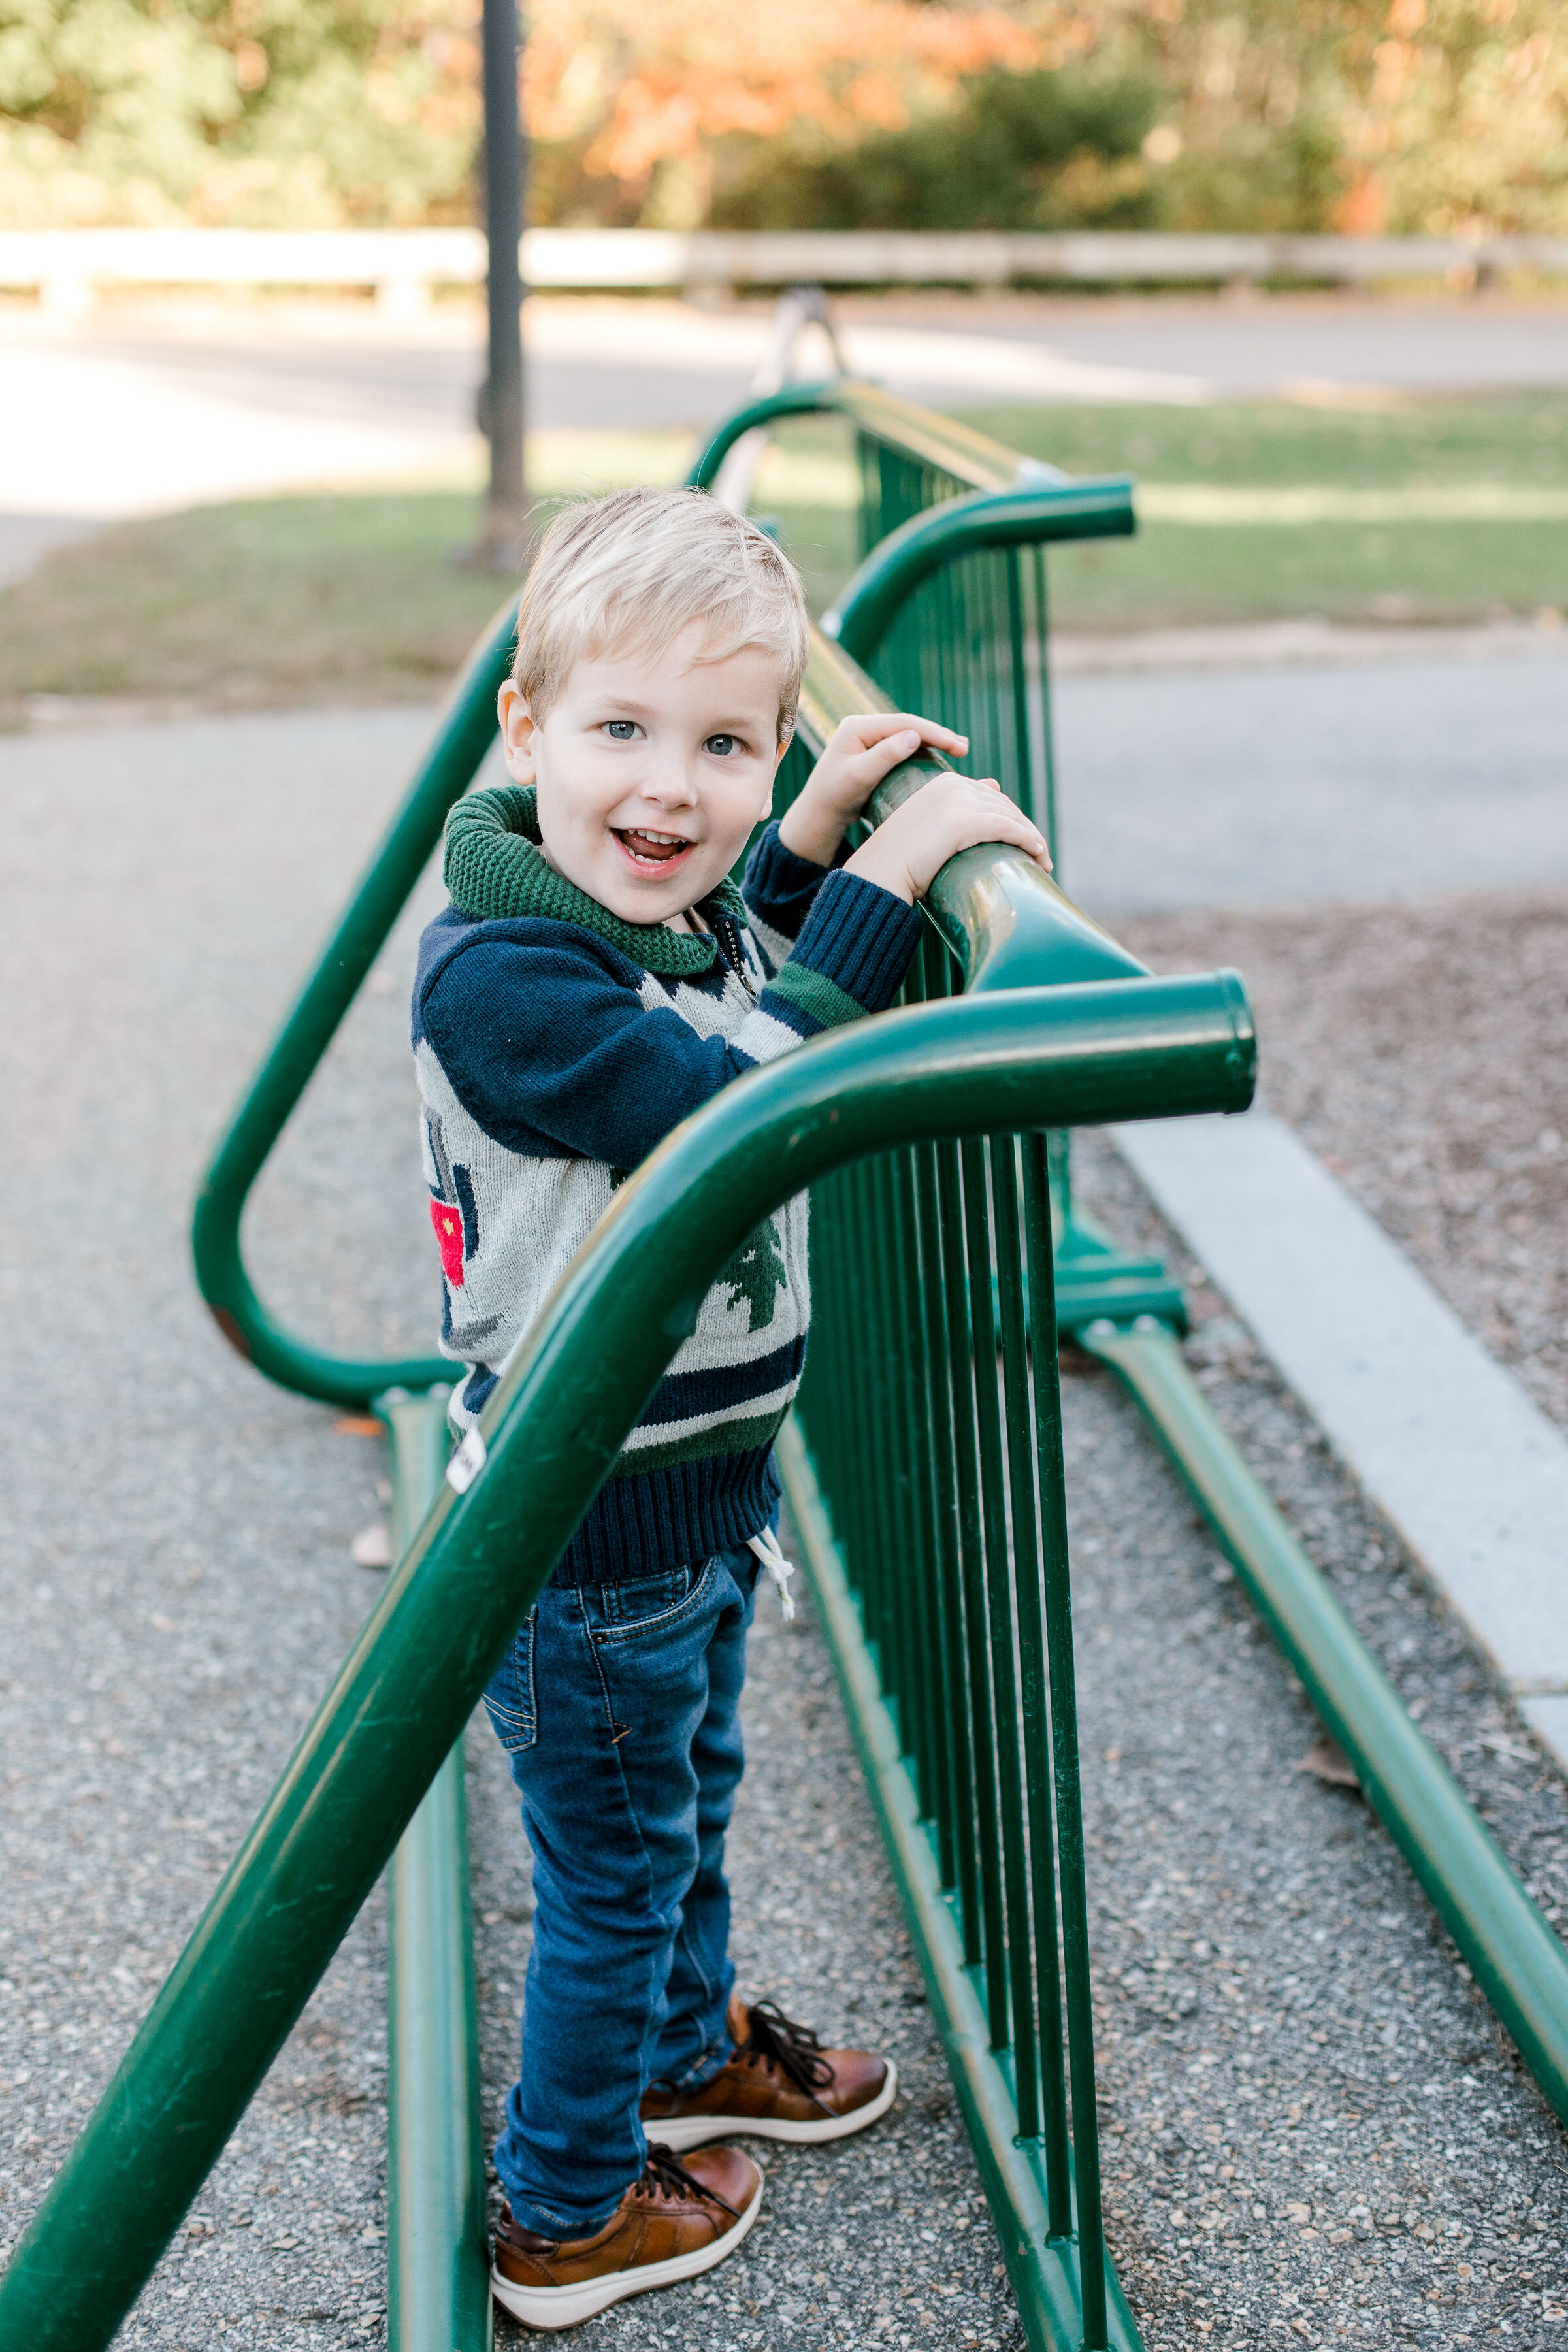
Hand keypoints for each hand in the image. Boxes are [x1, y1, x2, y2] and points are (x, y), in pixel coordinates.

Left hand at [776, 711, 969, 867]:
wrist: (818, 815)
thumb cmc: (834, 797)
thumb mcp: (858, 777)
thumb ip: (885, 756)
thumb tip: (914, 736)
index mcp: (857, 726)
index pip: (903, 723)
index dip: (933, 732)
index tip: (957, 745)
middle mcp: (864, 727)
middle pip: (908, 726)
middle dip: (938, 735)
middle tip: (964, 747)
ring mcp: (869, 740)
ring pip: (909, 736)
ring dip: (934, 742)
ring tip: (959, 750)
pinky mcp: (874, 753)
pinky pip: (904, 747)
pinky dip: (924, 752)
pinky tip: (940, 759)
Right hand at [843, 774, 1051, 905]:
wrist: (880, 872)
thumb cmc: (900, 860)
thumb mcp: (929, 828)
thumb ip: (955, 812)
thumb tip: (993, 788)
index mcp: (943, 783)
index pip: (990, 796)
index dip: (1011, 817)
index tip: (1024, 840)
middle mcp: (952, 785)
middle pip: (1004, 804)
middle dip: (1025, 827)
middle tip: (1040, 854)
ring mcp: (957, 801)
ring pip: (1010, 816)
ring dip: (1032, 838)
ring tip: (1043, 861)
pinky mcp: (963, 820)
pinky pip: (1007, 828)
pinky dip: (1027, 840)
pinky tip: (1038, 854)